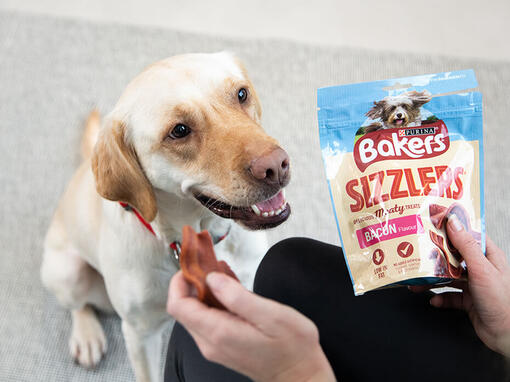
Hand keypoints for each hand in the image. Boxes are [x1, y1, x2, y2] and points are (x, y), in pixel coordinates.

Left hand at [167, 271, 335, 381]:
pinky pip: (209, 319)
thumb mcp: (271, 316)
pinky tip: (229, 286)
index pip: (179, 305)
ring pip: (196, 312)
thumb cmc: (292, 348)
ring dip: (204, 289)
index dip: (180, 281)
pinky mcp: (223, 345)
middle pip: (185, 308)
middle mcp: (211, 342)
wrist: (300, 377)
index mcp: (219, 332)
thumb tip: (212, 279)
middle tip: (210, 262)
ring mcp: (216, 346)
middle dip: (193, 282)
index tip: (194, 264)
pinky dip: (215, 300)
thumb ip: (238, 296)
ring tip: (222, 270)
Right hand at [411, 214, 509, 355]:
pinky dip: (440, 297)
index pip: (469, 236)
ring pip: (449, 277)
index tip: (435, 225)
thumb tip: (453, 223)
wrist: (506, 335)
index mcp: (488, 256)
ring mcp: (474, 284)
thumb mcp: (481, 269)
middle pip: (454, 257)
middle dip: (436, 258)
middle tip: (420, 255)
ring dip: (433, 280)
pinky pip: (449, 295)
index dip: (453, 230)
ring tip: (419, 282)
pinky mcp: (469, 300)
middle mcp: (481, 268)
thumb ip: (466, 246)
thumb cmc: (502, 302)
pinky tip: (434, 299)